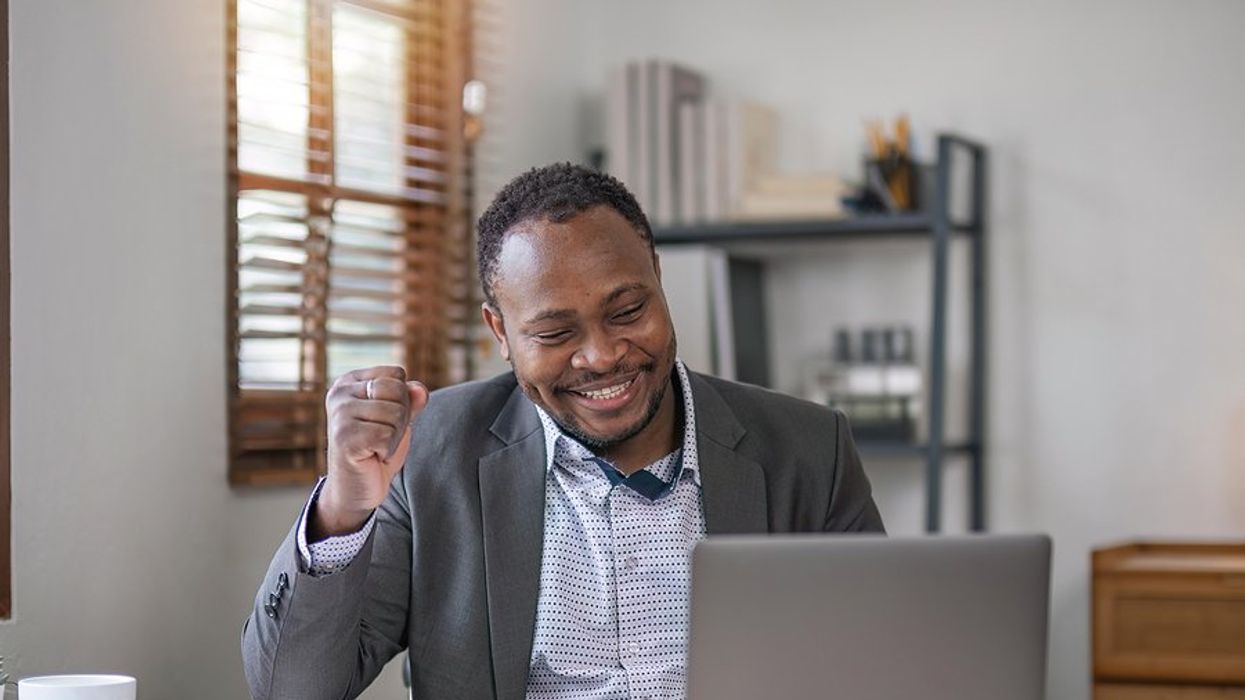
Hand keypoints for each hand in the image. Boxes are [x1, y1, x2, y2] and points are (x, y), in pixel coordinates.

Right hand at [311, 366, 427, 538]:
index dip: (402, 399)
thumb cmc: (376, 450)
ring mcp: (339, 414)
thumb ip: (410, 400)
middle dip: (400, 418)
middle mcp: (340, 393)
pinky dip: (387, 450)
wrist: (356, 489)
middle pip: (397, 390)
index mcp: (350, 382)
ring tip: (376, 447)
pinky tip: (372, 456)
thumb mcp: (398, 419)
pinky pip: (387, 435)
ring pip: (395, 413)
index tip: (384, 419)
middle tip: (382, 436)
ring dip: (394, 437)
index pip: (396, 374)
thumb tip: (420, 390)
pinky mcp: (343, 437)